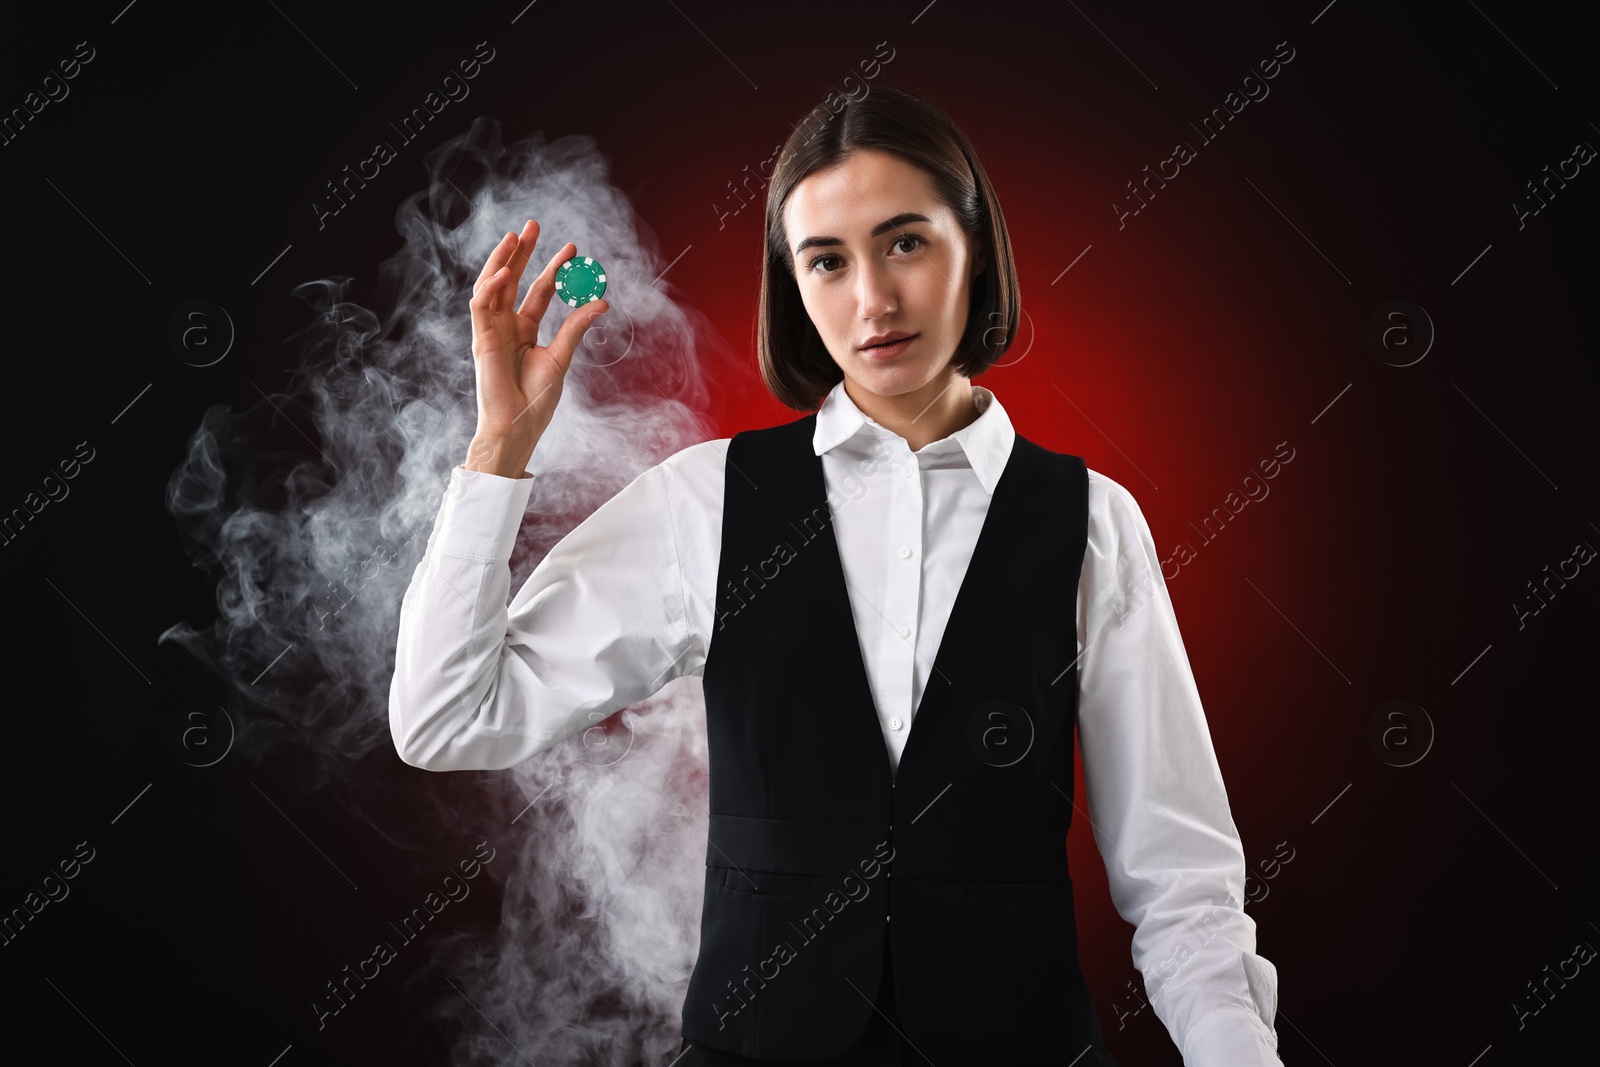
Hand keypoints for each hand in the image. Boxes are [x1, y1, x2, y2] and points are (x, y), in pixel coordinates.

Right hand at [464, 219, 608, 473]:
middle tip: (535, 224)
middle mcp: (506, 326)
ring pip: (493, 286)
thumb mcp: (561, 357)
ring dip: (502, 260)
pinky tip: (506, 272)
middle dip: (523, 252)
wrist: (517, 426)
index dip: (554, 269)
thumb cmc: (536, 400)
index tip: (572, 250)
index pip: (539, 291)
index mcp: (525, 331)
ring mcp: (491, 331)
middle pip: (513, 280)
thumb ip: (576, 327)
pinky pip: (480, 306)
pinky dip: (491, 287)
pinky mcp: (480, 339)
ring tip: (515, 236)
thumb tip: (601, 300)